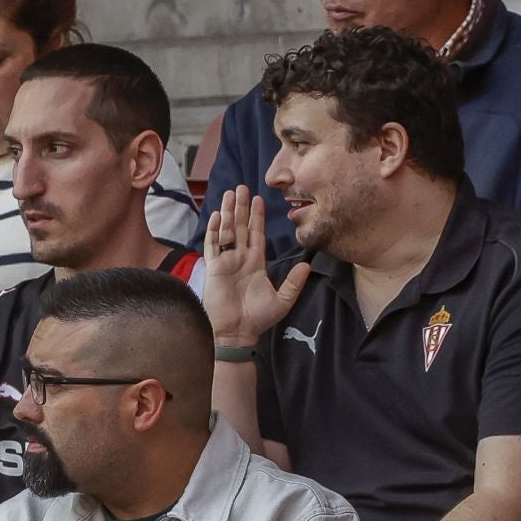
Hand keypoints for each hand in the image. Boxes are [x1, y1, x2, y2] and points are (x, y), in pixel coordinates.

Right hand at [201, 185, 311, 344]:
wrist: (237, 333)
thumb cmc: (258, 319)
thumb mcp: (282, 300)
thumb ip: (294, 282)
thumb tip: (307, 264)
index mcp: (256, 262)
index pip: (256, 233)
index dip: (257, 216)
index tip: (258, 198)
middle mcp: (240, 258)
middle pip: (240, 227)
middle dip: (241, 207)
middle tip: (242, 187)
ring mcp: (226, 262)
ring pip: (227, 231)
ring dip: (227, 213)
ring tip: (229, 194)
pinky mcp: (214, 268)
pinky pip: (212, 245)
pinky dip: (213, 231)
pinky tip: (215, 216)